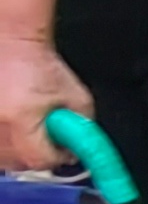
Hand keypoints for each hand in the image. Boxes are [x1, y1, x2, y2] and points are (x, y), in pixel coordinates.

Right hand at [0, 36, 89, 171]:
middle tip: (47, 137)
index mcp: (20, 117)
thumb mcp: (77, 97)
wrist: (12, 42)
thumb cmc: (40, 65)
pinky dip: (4, 145)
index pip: (40, 159)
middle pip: (19, 162)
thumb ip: (84, 129)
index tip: (63, 149)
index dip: (56, 156)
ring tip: (28, 128)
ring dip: (18, 151)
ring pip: (4, 158)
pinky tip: (12, 129)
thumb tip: (80, 152)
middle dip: (38, 154)